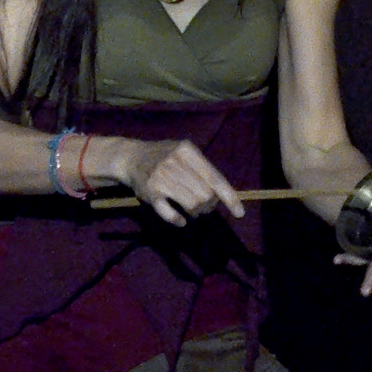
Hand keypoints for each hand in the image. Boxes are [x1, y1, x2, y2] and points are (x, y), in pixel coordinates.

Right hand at [116, 139, 244, 226]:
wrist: (131, 157)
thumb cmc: (165, 156)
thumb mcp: (184, 153)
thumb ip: (203, 170)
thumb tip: (223, 195)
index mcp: (186, 150)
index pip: (215, 178)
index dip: (229, 197)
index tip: (239, 213)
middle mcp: (174, 162)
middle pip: (205, 195)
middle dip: (209, 205)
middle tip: (204, 205)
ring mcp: (161, 178)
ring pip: (192, 205)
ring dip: (196, 212)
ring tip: (193, 210)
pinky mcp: (150, 193)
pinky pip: (170, 215)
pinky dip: (178, 220)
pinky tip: (181, 219)